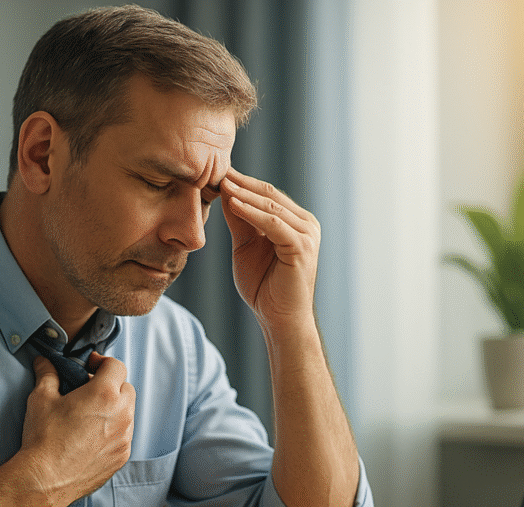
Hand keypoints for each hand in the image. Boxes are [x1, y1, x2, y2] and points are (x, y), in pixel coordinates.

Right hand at [19, 353, 133, 506]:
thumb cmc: (43, 438)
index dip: (102, 363)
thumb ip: (47, 374)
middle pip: (126, 388)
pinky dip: (113, 431)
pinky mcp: (122, 456)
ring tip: (89, 415)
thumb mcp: (41, 398)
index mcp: (104, 394)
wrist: (44, 480)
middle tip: (89, 391)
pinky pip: (124, 435)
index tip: (90, 367)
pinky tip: (91, 436)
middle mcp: (121, 414)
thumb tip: (43, 361)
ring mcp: (125, 437)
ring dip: (114, 408)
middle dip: (110, 385)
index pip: (116, 366)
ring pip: (128, 412)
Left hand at [220, 168, 320, 328]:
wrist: (278, 319)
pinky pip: (272, 223)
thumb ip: (240, 221)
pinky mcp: (302, 246)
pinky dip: (252, 212)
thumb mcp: (246, 246)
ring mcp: (307, 234)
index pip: (267, 194)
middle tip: (216, 170)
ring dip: (244, 194)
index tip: (217, 172)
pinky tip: (233, 203)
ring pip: (271, 206)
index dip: (242, 183)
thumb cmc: (264, 287)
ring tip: (221, 183)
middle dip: (242, 183)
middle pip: (270, 194)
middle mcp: (306, 224)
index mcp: (295, 222)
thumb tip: (226, 193)